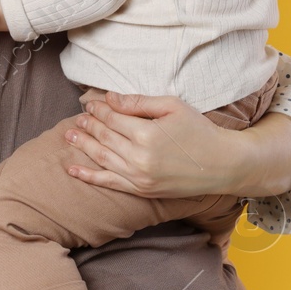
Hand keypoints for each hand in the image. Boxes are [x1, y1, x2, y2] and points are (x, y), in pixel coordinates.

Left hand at [62, 91, 239, 197]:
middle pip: (104, 137)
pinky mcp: (141, 191)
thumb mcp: (173, 107)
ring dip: (83, 145)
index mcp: (147, 133)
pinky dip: (89, 176)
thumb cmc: (200, 131)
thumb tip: (110, 98)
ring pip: (102, 158)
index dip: (98, 109)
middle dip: (88, 125)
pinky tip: (73, 169)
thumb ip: (139, 102)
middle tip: (78, 117)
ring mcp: (138, 177)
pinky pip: (109, 183)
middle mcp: (139, 158)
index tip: (90, 102)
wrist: (221, 165)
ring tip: (69, 134)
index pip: (112, 118)